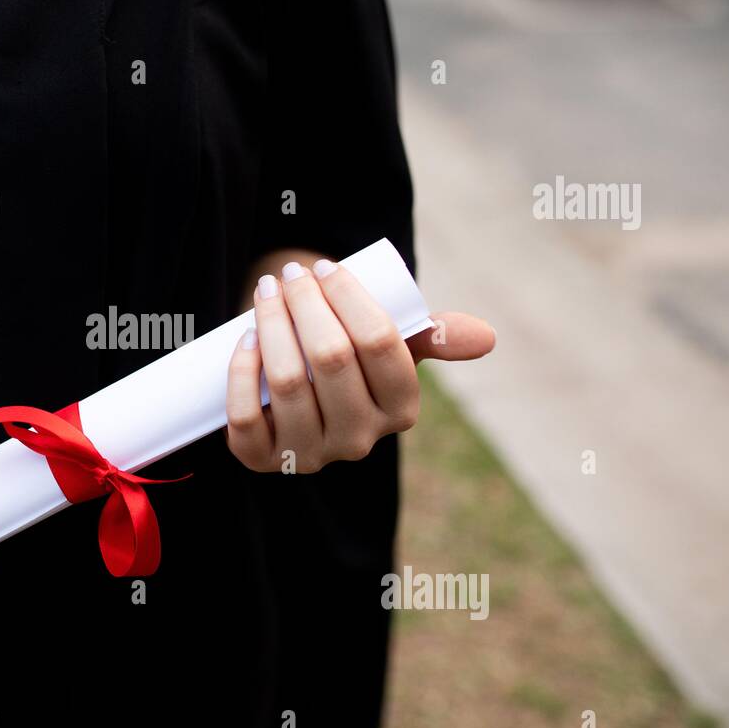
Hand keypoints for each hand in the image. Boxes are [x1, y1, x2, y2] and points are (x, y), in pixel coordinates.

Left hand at [226, 258, 494, 473]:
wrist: (294, 392)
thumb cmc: (349, 357)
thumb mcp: (393, 345)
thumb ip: (435, 335)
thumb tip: (486, 337)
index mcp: (400, 409)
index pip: (378, 343)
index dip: (348, 298)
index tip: (325, 268)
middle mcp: (359, 440)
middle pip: (331, 359)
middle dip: (306, 304)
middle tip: (291, 273)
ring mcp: (309, 455)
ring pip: (287, 382)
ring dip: (271, 326)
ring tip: (266, 291)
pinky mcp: (263, 459)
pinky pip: (246, 416)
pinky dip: (242, 371)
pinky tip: (244, 337)